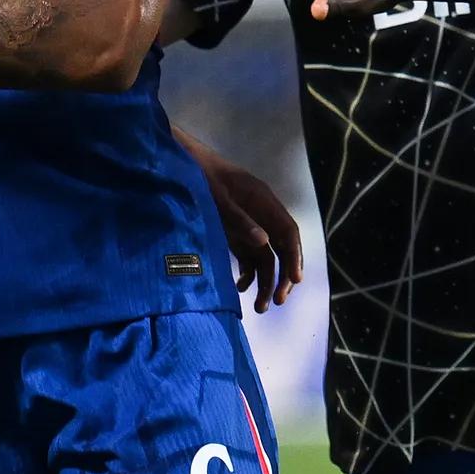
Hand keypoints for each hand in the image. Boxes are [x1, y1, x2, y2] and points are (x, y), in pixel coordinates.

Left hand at [198, 148, 304, 311]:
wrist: (179, 165)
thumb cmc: (200, 176)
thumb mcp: (217, 198)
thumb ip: (239, 220)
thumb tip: (264, 243)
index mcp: (263, 201)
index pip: (288, 232)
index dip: (294, 256)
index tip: (295, 279)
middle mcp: (261, 215)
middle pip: (281, 249)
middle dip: (282, 276)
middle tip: (277, 301)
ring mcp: (248, 226)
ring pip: (265, 258)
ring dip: (264, 282)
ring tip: (259, 307)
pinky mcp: (234, 234)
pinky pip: (248, 258)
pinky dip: (247, 274)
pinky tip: (239, 288)